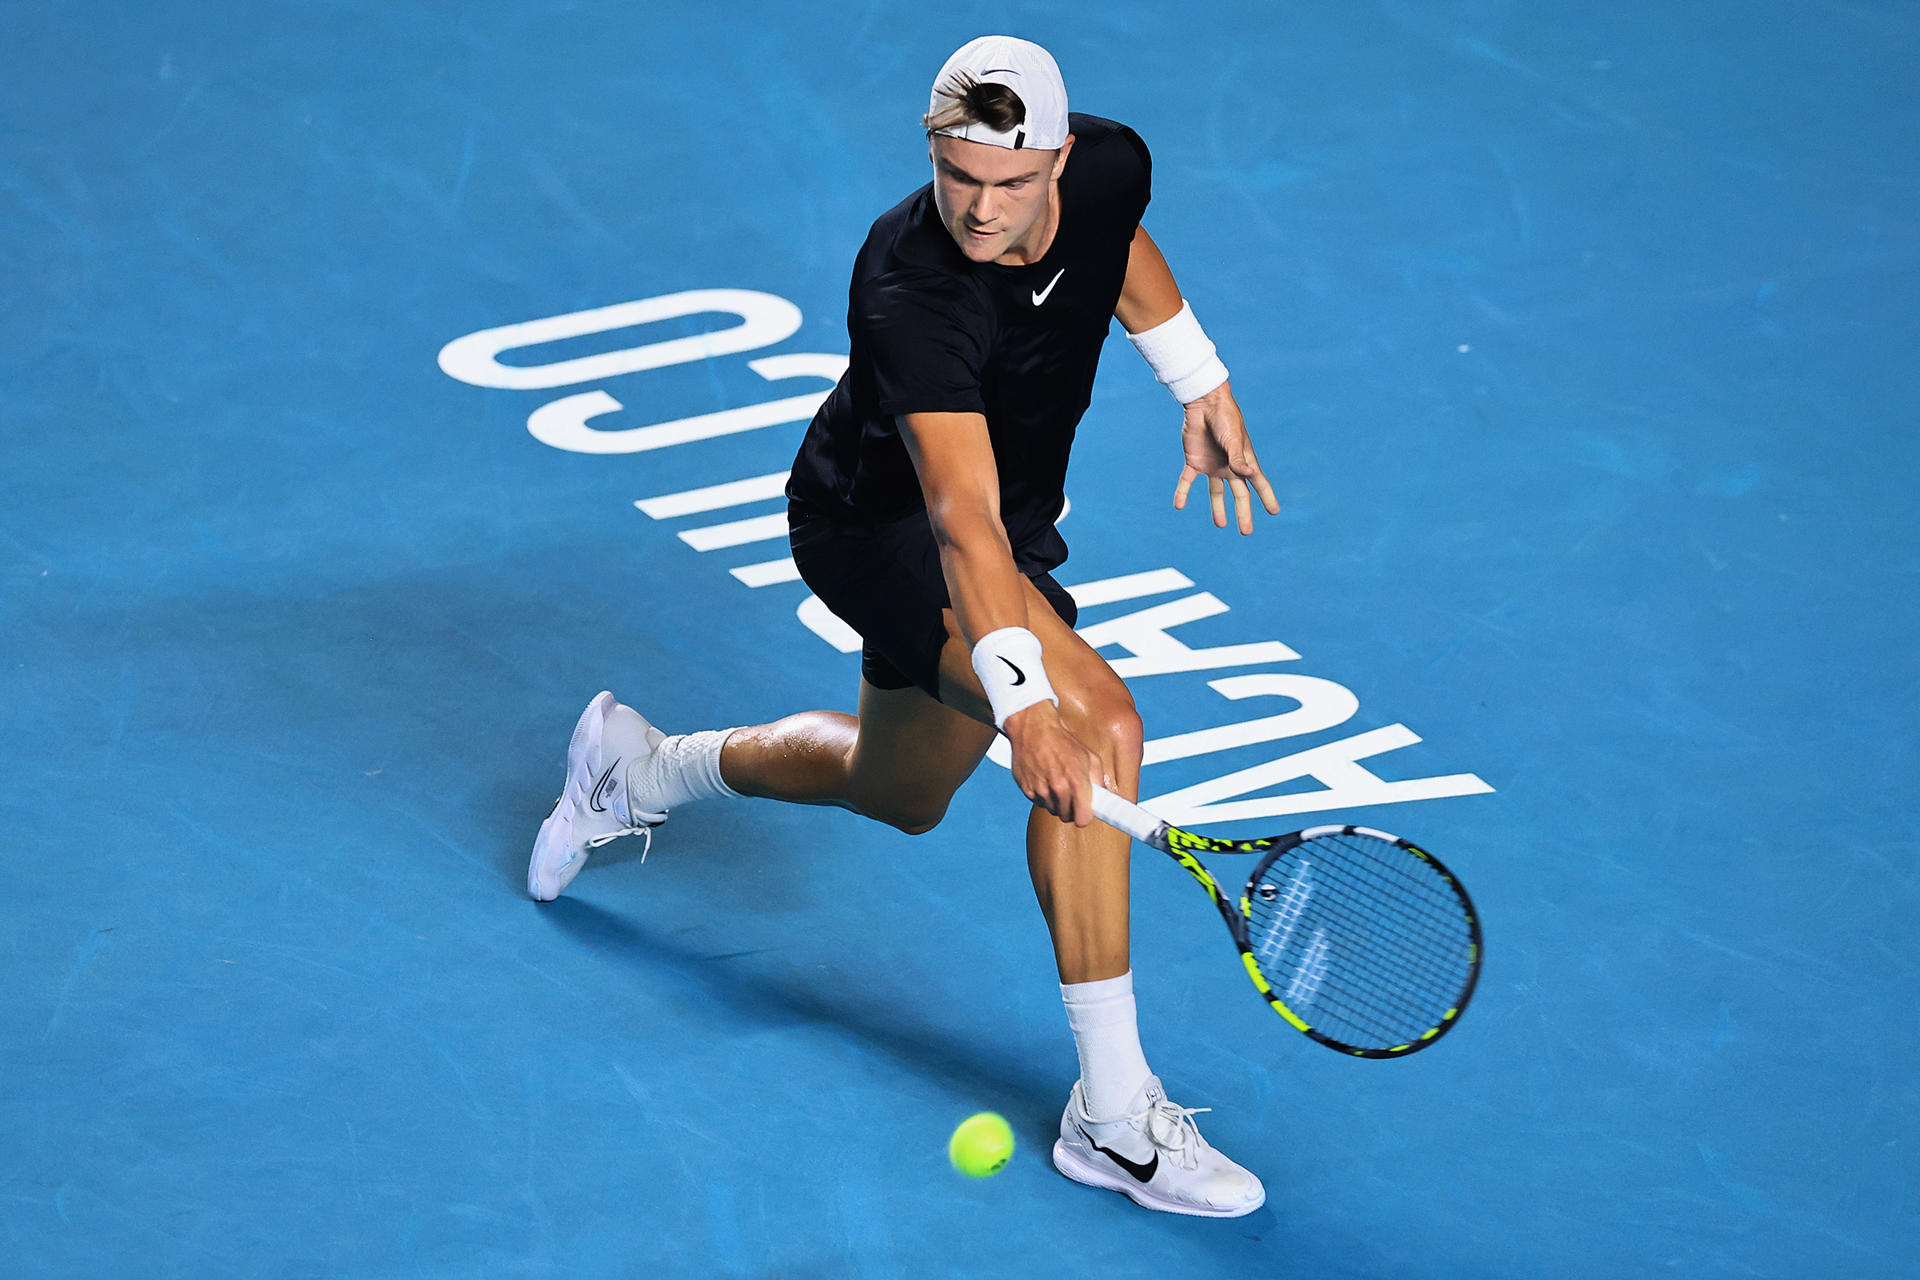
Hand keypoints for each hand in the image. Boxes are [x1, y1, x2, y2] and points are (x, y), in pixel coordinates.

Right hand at [1002, 702, 1104, 826]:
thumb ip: (1099, 780)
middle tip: (1071, 794)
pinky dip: (1042, 794)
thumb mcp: (1090, 756)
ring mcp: (1040, 789)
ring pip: (1052, 809)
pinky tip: (1044, 778)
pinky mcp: (1026, 789)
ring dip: (1056, 801)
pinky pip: (1038, 801)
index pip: (1082, 819)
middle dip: (1071, 808)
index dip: (1084, 817)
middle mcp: (1058, 788)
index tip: (1085, 814)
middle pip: (1066, 816)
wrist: (1034, 728)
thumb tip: (1103, 797)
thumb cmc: (1063, 741)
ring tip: (1056, 781)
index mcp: (1077, 782)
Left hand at [1172, 382, 1281, 533]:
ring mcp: (1212, 465)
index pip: (1258, 483)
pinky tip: (1178, 505)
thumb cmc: (1224, 418)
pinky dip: (1182, 493)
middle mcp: (1230, 466)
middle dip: (1243, 513)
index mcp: (1244, 460)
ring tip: (1220, 524)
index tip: (1275, 512)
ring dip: (1217, 508)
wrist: (1203, 403)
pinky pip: (1187, 481)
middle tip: (1246, 531)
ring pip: (1216, 492)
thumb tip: (1248, 475)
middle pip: (1239, 494)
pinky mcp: (1194, 462)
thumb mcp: (1233, 438)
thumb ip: (1237, 457)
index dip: (1267, 497)